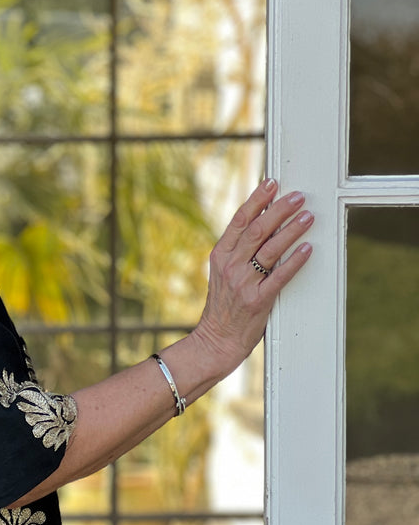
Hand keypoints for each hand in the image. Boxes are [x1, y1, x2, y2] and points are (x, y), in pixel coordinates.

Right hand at [191, 178, 313, 375]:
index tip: (272, 183)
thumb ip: (238, 251)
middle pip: (257, 230)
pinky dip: (295, 261)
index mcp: (220, 256)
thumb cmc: (224, 307)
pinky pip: (280, 276)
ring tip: (308, 217)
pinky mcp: (258, 301)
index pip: (239, 220)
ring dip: (291, 230)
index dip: (257, 199)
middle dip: (280, 210)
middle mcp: (230, 267)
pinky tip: (307, 249)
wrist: (216, 341)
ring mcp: (243, 284)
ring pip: (270, 249)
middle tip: (298, 197)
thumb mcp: (223, 274)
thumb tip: (264, 223)